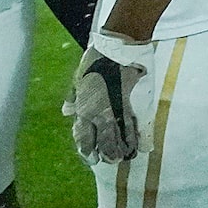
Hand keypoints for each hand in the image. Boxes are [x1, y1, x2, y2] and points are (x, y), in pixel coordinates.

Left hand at [71, 32, 153, 163]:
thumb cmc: (95, 60)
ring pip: (122, 140)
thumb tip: (67, 112)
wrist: (119, 47)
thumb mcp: (78, 79)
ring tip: (125, 157)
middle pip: (104, 144)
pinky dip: (139, 140)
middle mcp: (101, 115)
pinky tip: (141, 148)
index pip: (84, 140)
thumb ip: (73, 98)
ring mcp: (120, 112)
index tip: (92, 157)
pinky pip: (138, 128)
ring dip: (123, 151)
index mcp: (85, 109)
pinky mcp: (137, 105)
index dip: (88, 152)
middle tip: (111, 159)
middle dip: (107, 155)